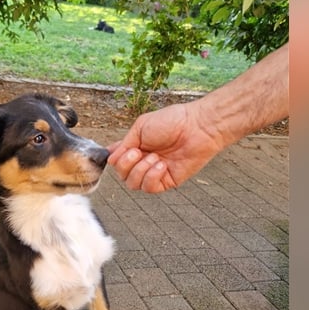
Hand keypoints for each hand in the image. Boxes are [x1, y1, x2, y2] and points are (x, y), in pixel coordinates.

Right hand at [107, 102, 223, 192]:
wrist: (197, 127)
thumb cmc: (172, 121)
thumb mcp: (140, 127)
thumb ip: (124, 144)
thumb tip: (111, 158)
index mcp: (136, 147)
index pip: (117, 161)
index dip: (117, 159)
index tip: (124, 150)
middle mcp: (143, 161)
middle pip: (122, 175)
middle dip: (127, 165)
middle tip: (139, 152)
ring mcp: (154, 173)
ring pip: (133, 184)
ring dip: (140, 170)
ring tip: (155, 157)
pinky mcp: (166, 182)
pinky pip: (149, 188)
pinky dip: (152, 176)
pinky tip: (161, 165)